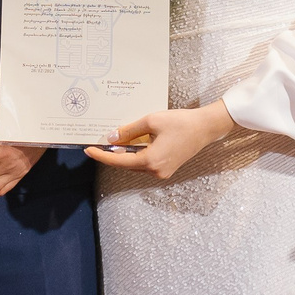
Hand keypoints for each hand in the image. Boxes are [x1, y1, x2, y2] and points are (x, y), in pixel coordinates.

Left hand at [87, 102, 233, 179]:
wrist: (205, 128)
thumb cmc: (181, 122)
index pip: (119, 161)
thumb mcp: (151, 121)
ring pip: (135, 165)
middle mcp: (156, 171)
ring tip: (112, 143)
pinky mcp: (166, 169)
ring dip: (124, 156)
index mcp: (151, 161)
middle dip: (111, 155)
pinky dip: (135, 156)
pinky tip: (129, 146)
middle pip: (126, 165)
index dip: (102, 156)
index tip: (89, 150)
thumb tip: (112, 138)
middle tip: (97, 145)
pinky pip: (145, 164)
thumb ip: (129, 131)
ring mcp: (162, 172)